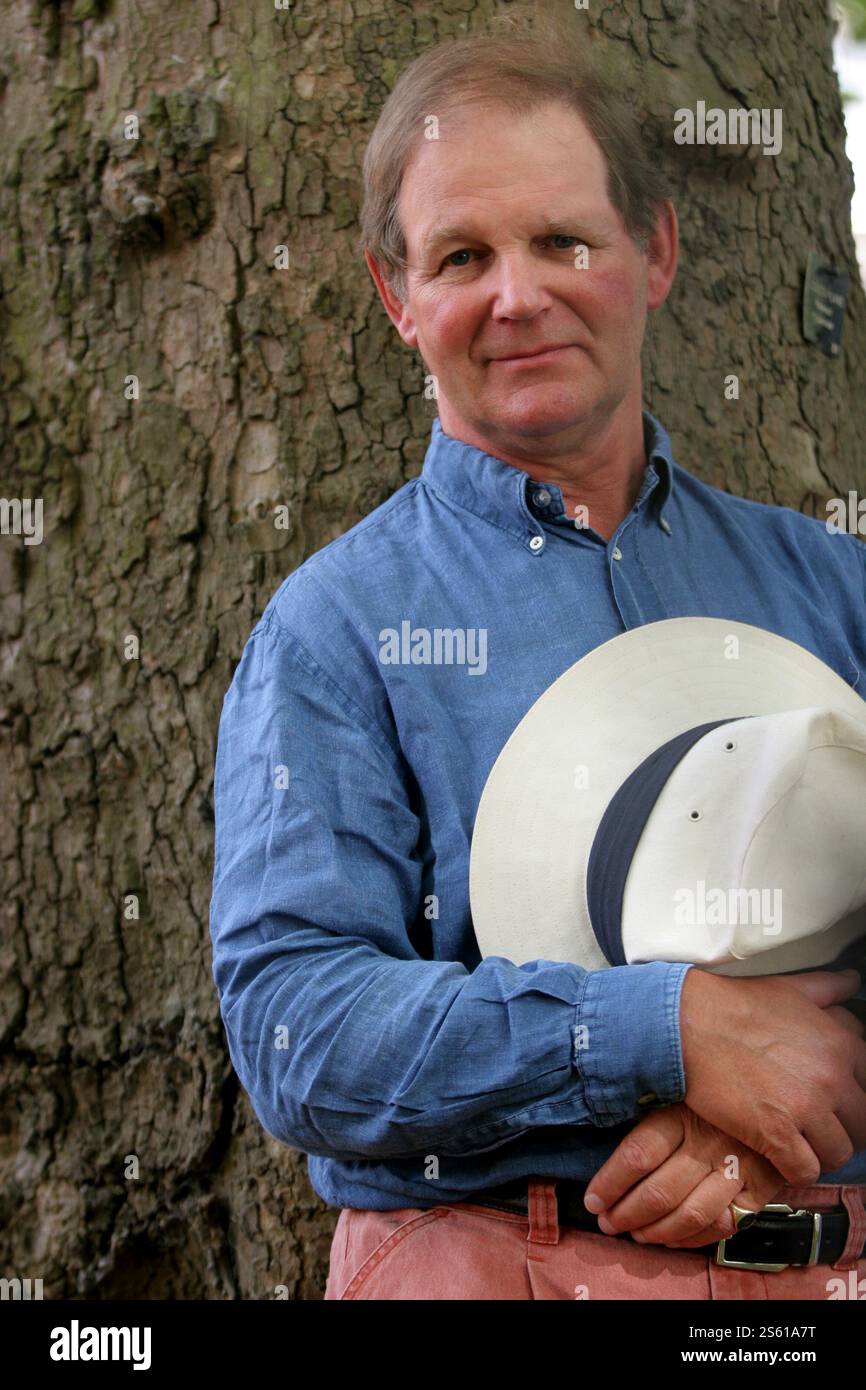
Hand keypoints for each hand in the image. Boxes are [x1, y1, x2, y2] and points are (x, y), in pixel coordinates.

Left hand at [583, 1101, 785, 1248]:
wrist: (777, 1091)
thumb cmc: (714, 1087)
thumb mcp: (679, 1085)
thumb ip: (650, 1106)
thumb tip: (605, 1128)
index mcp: (683, 1112)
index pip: (638, 1154)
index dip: (610, 1183)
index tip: (593, 1200)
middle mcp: (709, 1142)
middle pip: (660, 1191)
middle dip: (626, 1214)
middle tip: (608, 1222)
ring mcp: (736, 1168)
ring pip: (690, 1214)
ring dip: (656, 1231)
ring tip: (635, 1234)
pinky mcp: (760, 1189)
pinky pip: (723, 1225)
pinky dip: (693, 1238)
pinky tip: (670, 1238)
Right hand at [677, 966, 865, 1183]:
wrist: (688, 1022)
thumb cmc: (736, 1004)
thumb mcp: (791, 988)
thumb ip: (829, 987)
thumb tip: (850, 981)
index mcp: (841, 1046)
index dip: (855, 1102)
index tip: (838, 1107)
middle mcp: (832, 1079)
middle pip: (862, 1128)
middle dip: (843, 1131)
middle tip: (818, 1128)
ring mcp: (806, 1108)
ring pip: (838, 1154)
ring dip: (820, 1153)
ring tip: (799, 1144)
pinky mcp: (775, 1133)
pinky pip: (805, 1171)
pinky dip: (794, 1169)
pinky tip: (778, 1155)